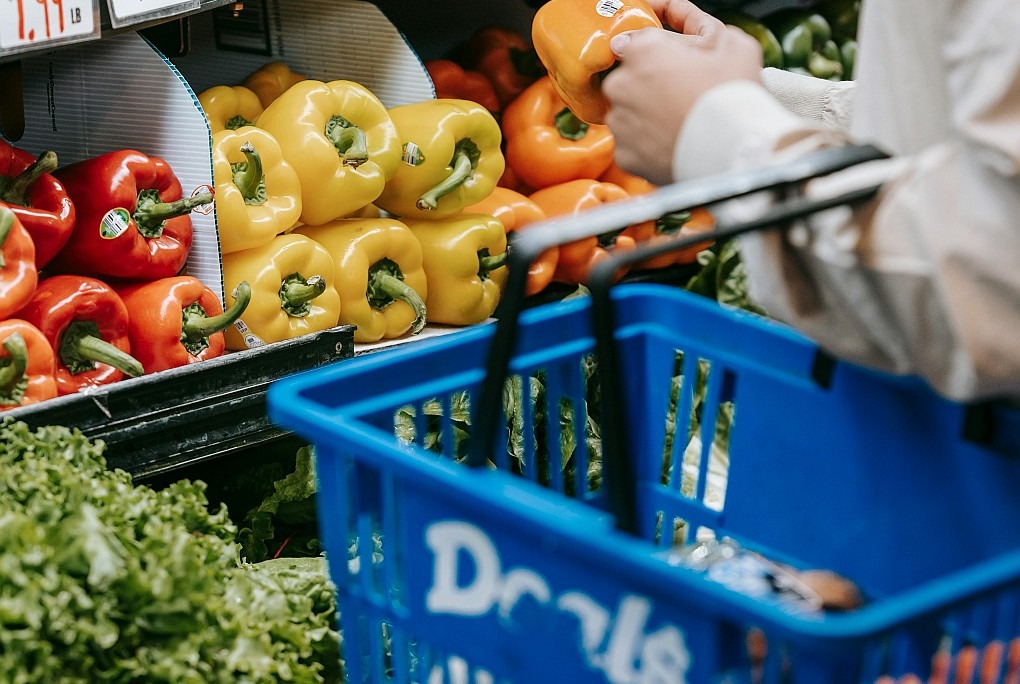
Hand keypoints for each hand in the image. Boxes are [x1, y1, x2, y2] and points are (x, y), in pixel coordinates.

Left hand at [603, 6, 762, 184]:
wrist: (735, 152)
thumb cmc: (733, 95)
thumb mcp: (729, 41)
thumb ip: (696, 23)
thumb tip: (676, 16)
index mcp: (642, 51)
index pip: (637, 42)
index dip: (660, 52)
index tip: (675, 64)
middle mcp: (620, 85)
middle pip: (630, 80)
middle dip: (651, 85)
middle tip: (683, 96)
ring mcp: (620, 123)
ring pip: (629, 114)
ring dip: (648, 115)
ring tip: (680, 122)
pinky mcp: (624, 156)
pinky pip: (632, 146)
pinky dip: (648, 145)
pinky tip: (673, 143)